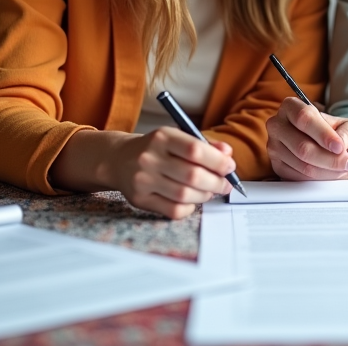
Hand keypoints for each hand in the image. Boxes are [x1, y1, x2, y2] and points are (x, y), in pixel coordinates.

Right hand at [110, 127, 235, 218]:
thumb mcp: (177, 138)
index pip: (195, 150)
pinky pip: (173, 210)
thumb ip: (204, 145)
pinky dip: (189, 208)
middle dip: (216, 182)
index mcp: (162, 137)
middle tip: (225, 184)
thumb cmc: (156, 148)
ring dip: (204, 195)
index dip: (218, 161)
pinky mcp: (139, 199)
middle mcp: (149, 157)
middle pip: (192, 176)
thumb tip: (227, 154)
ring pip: (185, 195)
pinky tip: (191, 200)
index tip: (229, 167)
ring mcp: (142, 180)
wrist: (118, 159)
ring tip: (209, 191)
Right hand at [266, 97, 347, 179]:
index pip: (303, 118)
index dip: (322, 134)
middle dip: (330, 159)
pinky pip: (300, 178)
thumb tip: (340, 142)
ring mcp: (275, 147)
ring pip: (303, 165)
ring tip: (344, 167)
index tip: (339, 147)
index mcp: (292, 106)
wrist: (339, 153)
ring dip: (328, 170)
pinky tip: (331, 173)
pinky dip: (320, 179)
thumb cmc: (343, 136)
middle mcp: (278, 125)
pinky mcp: (277, 168)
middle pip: (302, 146)